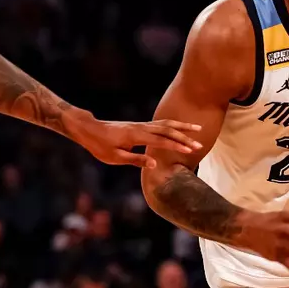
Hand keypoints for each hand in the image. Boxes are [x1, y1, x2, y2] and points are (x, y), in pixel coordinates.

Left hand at [66, 112, 202, 168]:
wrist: (89, 129)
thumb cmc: (99, 146)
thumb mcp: (115, 157)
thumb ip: (135, 160)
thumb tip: (154, 164)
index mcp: (135, 136)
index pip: (161, 141)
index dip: (176, 146)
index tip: (190, 151)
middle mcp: (141, 128)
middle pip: (167, 130)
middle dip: (184, 137)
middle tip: (199, 144)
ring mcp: (141, 125)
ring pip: (166, 124)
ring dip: (182, 128)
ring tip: (198, 129)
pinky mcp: (140, 126)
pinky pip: (160, 124)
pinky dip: (173, 125)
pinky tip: (180, 128)